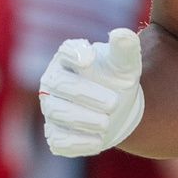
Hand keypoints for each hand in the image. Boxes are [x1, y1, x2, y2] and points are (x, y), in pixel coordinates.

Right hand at [39, 29, 145, 157]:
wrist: (118, 110)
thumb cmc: (117, 80)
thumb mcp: (126, 65)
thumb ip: (125, 49)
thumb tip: (121, 34)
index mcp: (69, 58)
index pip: (66, 51)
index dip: (74, 54)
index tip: (88, 60)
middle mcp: (54, 81)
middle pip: (59, 85)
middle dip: (86, 94)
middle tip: (113, 103)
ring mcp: (51, 108)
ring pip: (57, 112)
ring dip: (83, 119)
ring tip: (107, 123)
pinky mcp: (55, 134)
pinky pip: (59, 140)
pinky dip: (78, 142)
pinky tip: (99, 141)